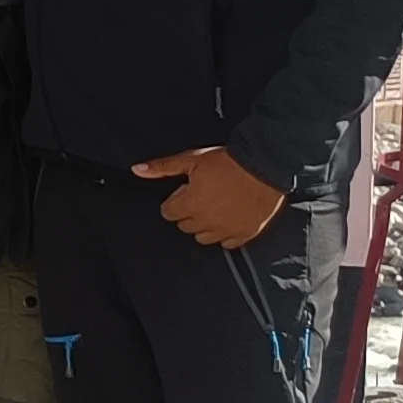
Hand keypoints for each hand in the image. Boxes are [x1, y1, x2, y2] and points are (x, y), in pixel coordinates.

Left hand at [135, 146, 288, 248]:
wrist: (266, 165)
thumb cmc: (229, 161)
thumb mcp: (192, 159)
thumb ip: (162, 167)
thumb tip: (137, 170)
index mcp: (190, 205)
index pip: (168, 213)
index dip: (174, 201)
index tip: (184, 192)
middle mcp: (206, 222)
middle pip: (185, 225)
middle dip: (188, 212)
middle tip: (201, 197)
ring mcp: (226, 230)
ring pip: (203, 237)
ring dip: (204, 225)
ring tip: (214, 208)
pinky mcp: (245, 233)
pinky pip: (227, 243)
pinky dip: (225, 234)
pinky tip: (228, 218)